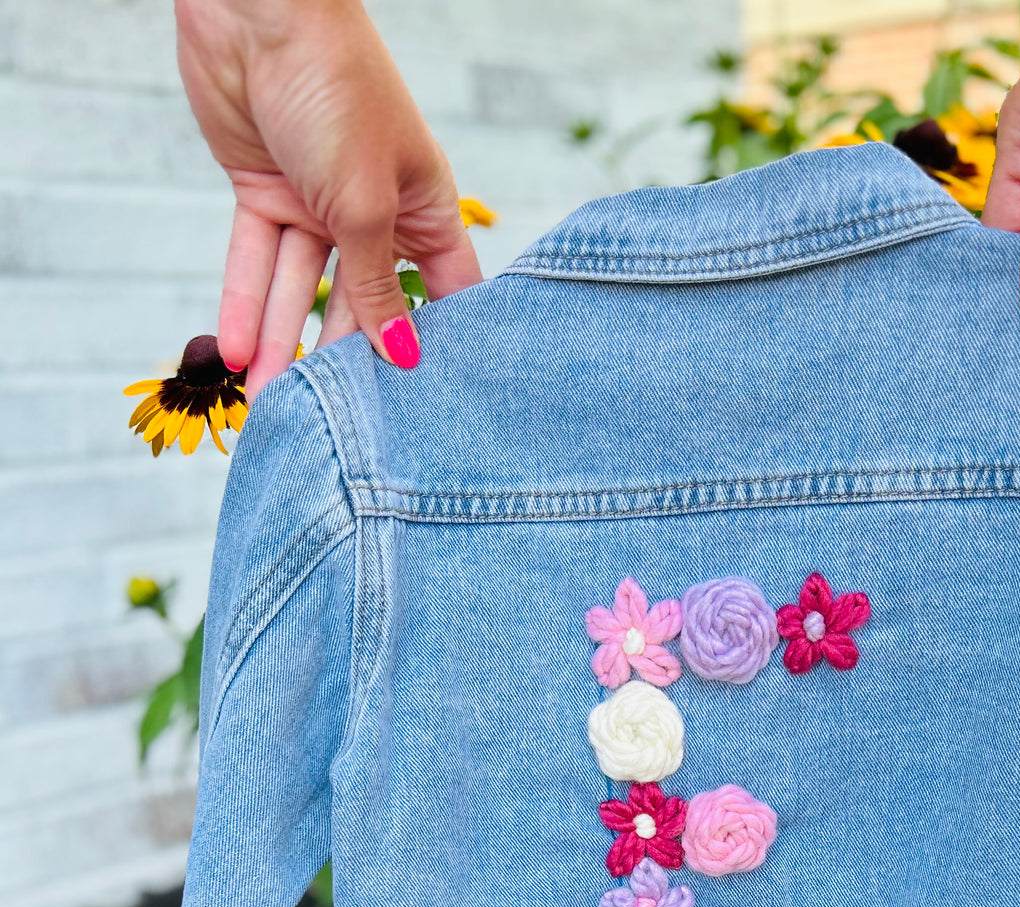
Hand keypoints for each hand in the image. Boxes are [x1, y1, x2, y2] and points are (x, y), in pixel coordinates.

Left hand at [175, 0, 481, 394]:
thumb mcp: (364, 204)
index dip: (443, 344)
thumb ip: (375, 285)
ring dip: (286, 345)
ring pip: (304, 291)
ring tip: (272, 406)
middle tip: (340, 420)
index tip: (437, 404)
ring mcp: (319, 206)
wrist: (258, 10)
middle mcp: (376, 214)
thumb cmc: (338, 90)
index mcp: (425, 209)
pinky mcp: (265, 194)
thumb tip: (400, 354)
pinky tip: (241, 353)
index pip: (446, 292)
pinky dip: (247, 303)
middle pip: (367, 304)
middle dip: (348, 359)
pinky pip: (257, 261)